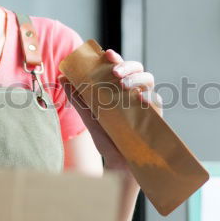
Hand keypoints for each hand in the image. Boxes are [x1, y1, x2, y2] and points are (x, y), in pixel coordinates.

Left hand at [60, 49, 162, 171]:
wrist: (119, 166)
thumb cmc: (108, 139)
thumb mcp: (90, 116)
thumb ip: (78, 97)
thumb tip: (62, 76)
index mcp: (123, 90)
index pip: (122, 67)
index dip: (116, 58)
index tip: (106, 54)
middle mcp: (137, 94)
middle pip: (138, 69)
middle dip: (127, 65)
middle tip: (114, 71)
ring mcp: (148, 104)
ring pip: (149, 80)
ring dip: (136, 78)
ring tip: (123, 85)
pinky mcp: (157, 117)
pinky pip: (157, 101)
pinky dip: (148, 97)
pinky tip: (139, 100)